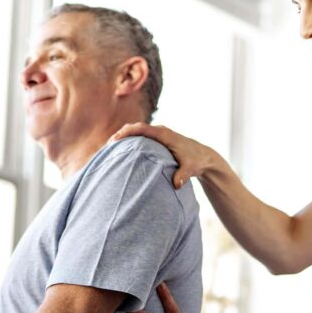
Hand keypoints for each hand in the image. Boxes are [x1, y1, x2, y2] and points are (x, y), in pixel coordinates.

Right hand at [109, 123, 226, 188]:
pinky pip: (141, 137)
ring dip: (124, 137)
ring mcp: (159, 134)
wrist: (204, 156)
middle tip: (107, 146)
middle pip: (135, 127)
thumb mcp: (190, 168)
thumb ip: (182, 175)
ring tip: (110, 150)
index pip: (141, 129)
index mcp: (164, 135)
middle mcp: (160, 131)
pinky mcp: (158, 140)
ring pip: (137, 131)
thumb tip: (176, 185)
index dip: (127, 133)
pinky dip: (130, 141)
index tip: (114, 140)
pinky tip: (122, 152)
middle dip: (121, 134)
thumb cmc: (196, 161)